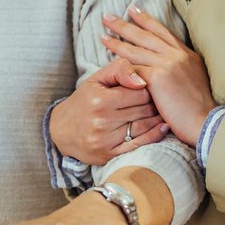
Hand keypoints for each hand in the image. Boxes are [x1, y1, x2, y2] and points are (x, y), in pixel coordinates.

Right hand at [50, 58, 166, 166]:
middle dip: (154, 104)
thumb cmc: (83, 101)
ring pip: (144, 126)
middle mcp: (102, 121)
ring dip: (157, 119)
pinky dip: (155, 136)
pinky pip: (140, 145)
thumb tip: (142, 80)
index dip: (149, 89)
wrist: (61, 130)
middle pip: (144, 110)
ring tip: (162, 112)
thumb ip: (119, 69)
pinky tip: (163, 127)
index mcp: (100, 100)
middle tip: (159, 100)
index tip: (150, 89)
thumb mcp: (96, 79)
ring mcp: (106, 140)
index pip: (140, 92)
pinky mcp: (110, 155)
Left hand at [100, 8, 214, 147]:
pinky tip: (107, 61)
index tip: (133, 10)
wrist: (206, 123)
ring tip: (102, 35)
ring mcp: (167, 64)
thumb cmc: (199, 110)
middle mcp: (177, 55)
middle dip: (125, 24)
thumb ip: (180, 69)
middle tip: (108, 17)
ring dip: (116, 41)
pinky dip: (119, 66)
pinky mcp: (157, 77)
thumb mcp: (194, 81)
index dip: (146, 20)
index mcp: (187, 55)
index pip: (163, 32)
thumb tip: (166, 65)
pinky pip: (133, 68)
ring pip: (136, 50)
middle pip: (145, 35)